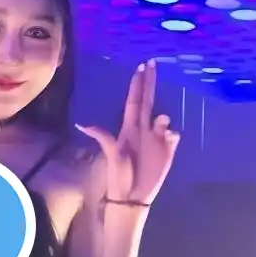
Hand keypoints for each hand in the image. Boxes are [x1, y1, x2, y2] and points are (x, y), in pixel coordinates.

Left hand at [76, 60, 179, 204]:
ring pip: (164, 120)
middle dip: (151, 82)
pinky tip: (170, 139)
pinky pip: (173, 136)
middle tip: (153, 62)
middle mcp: (144, 130)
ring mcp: (156, 139)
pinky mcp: (167, 150)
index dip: (138, 84)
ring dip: (163, 121)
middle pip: (149, 101)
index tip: (142, 66)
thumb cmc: (120, 175)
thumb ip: (103, 137)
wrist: (133, 195)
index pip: (135, 101)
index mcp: (130, 128)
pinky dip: (172, 135)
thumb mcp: (111, 155)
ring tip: (161, 128)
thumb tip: (82, 124)